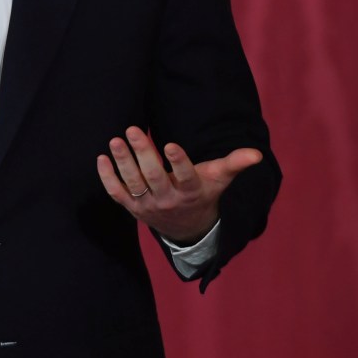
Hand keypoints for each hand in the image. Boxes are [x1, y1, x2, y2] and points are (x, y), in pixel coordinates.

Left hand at [96, 126, 260, 244]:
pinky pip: (117, 194)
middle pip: (153, 177)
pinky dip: (107, 178)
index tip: (170, 143)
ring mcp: (148, 205)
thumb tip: (256, 153)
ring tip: (115, 140)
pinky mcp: (132, 207)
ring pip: (133, 184)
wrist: (187, 228)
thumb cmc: (203, 193)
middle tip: (132, 129)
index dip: (178, 162)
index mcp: (191, 192)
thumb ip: (234, 164)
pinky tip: (101, 158)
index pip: (185, 177)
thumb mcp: (219, 180)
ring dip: (122, 162)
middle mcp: (168, 200)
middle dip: (143, 153)